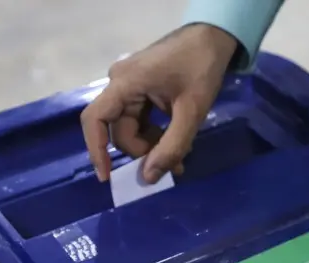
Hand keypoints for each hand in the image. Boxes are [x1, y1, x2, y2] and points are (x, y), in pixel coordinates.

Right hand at [81, 24, 237, 182]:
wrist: (213, 38)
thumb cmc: (201, 69)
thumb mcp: (191, 112)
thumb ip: (172, 146)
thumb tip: (149, 178)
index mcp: (125, 83)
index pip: (95, 120)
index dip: (96, 150)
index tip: (107, 176)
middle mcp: (120, 83)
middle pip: (119, 129)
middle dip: (142, 152)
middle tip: (173, 166)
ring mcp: (130, 86)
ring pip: (131, 127)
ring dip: (152, 146)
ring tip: (180, 158)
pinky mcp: (141, 89)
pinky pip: (140, 119)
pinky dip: (155, 134)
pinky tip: (176, 143)